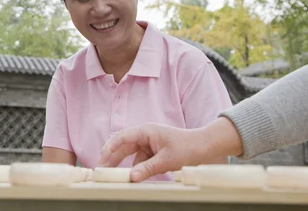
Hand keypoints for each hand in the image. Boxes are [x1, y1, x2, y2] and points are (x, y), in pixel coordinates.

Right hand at [98, 117, 242, 181]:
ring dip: (125, 165)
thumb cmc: (188, 147)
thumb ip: (148, 169)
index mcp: (146, 131)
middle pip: (123, 146)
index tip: (102, 159)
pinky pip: (140, 161)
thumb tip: (132, 177)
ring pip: (131, 156)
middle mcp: (145, 136)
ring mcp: (149, 144)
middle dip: (112, 158)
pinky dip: (137, 169)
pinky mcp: (153, 153)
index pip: (122, 137)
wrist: (205, 147)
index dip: (110, 148)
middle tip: (102, 170)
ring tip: (116, 177)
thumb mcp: (167, 160)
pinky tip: (133, 178)